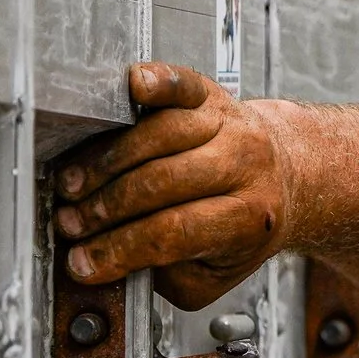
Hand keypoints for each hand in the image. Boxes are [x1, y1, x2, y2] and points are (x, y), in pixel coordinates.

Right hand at [54, 64, 290, 309]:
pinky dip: (156, 82)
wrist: (288, 178)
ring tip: (74, 186)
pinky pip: (182, 84)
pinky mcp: (213, 96)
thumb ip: (169, 274)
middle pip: (160, 183)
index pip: (174, 233)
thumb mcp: (214, 273)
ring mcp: (229, 125)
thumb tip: (113, 264)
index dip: (120, 249)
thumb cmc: (241, 227)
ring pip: (159, 137)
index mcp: (249, 218)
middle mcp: (245, 165)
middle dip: (104, 208)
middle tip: (70, 223)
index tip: (84, 262)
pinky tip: (131, 87)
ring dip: (105, 163)